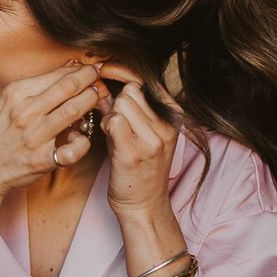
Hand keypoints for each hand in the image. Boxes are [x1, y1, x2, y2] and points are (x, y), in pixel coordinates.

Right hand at [0, 62, 109, 205]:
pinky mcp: (42, 160)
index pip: (56, 75)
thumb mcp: (6, 103)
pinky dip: (83, 142)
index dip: (79, 70)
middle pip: (68, 87)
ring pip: (73, 112)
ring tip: (97, 98)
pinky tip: (82, 137)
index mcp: (14, 94)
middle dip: (90, 79)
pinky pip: (73, 149)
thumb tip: (67, 70)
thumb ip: (32, 88)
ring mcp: (34, 137)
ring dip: (91, 102)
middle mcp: (24, 113)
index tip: (91, 68)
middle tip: (100, 78)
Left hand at [97, 63, 181, 217]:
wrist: (145, 206)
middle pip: (131, 91)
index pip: (147, 79)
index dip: (122, 71)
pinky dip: (106, 127)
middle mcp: (167, 126)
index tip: (104, 69)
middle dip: (117, 103)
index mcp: (173, 116)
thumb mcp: (143, 132)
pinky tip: (109, 141)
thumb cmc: (140, 168)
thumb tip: (102, 80)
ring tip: (115, 136)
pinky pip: (113, 121)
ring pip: (121, 104)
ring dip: (110, 116)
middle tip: (115, 123)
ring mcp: (153, 140)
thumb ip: (127, 107)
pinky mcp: (134, 153)